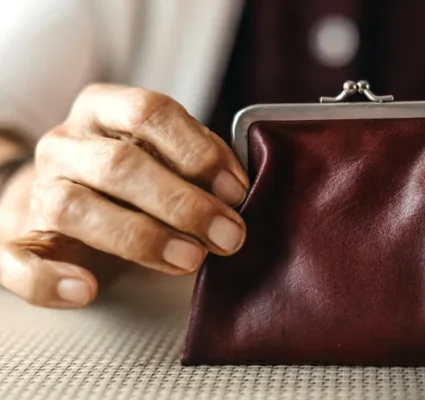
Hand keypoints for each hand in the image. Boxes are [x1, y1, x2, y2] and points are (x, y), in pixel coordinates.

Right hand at [0, 84, 248, 307]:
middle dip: (183, 203)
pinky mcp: (16, 239)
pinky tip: (86, 290)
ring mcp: (37, 190)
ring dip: (140, 237)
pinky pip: (17, 260)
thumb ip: (197, 163)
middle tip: (229, 235)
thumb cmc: (131, 178)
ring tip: (190, 260)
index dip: (198, 152)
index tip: (237, 192)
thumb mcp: (165, 154)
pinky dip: (49, 280)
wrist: (58, 203)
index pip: (148, 112)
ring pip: (74, 208)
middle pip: (119, 164)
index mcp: (103, 109)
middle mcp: (65, 144)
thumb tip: (238, 193)